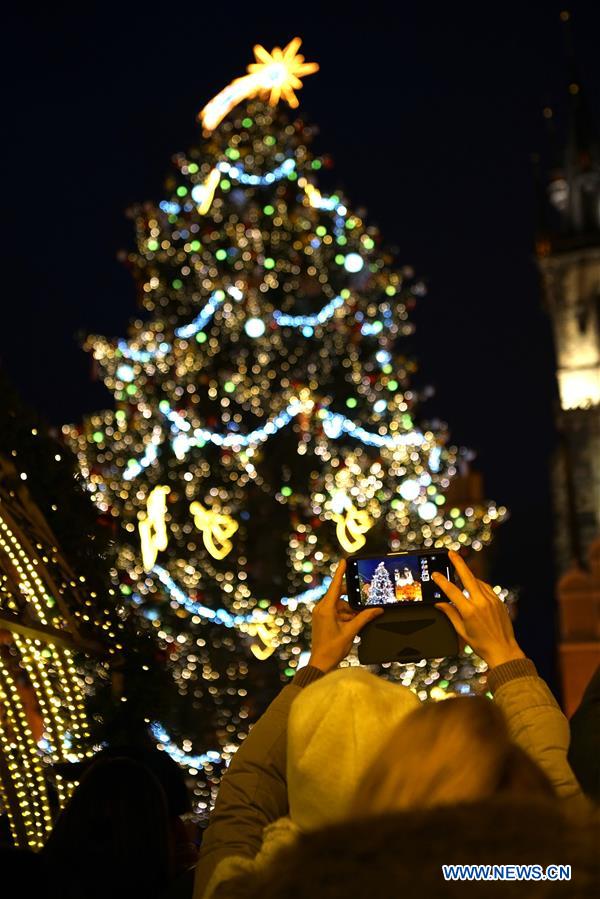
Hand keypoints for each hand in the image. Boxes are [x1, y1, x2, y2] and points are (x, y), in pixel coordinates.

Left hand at [309, 560, 383, 672]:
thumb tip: (377, 609)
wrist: (321, 663)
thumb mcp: (351, 631)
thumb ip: (364, 618)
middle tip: (363, 601)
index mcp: (326, 609)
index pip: (334, 585)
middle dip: (351, 599)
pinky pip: (335, 611)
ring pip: (339, 605)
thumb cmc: (332, 649)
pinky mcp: (322, 619)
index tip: (344, 561)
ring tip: (357, 620)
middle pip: (339, 595)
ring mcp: (321, 614)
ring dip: (349, 610)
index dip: (340, 572)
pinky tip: (353, 623)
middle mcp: (321, 609)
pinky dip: (345, 615)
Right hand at [432, 551, 524, 668]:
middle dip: (458, 563)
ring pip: (478, 582)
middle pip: (468, 577)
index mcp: (469, 611)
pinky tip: (474, 586)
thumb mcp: (461, 631)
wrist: (503, 650)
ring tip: (460, 571)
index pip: (452, 591)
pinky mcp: (499, 602)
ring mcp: (492, 601)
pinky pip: (487, 588)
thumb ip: (450, 614)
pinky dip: (479, 585)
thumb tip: (439, 603)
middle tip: (451, 553)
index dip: (442, 581)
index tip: (435, 574)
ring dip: (469, 576)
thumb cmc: (481, 644)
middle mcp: (481, 603)